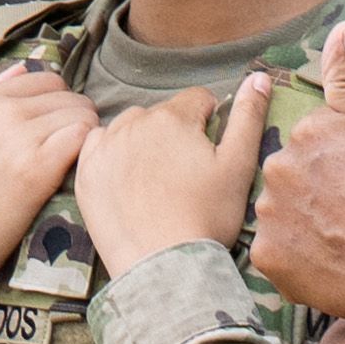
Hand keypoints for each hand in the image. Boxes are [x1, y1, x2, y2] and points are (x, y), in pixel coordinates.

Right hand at [0, 61, 101, 343]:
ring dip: (86, 137)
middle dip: (76, 118)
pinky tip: (79, 172)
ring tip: (75, 164)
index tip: (57, 132)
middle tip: (71, 151)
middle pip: (67, 96)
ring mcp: (18, 138)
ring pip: (80, 114)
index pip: (45, 80)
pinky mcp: (36, 169)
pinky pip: (83, 138)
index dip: (58, 105)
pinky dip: (89, 152)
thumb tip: (22, 71)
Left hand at [71, 73, 273, 269]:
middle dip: (176, 134)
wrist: (161, 267)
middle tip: (184, 176)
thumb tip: (258, 76)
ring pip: (129, 127)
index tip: (210, 155)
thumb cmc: (206, 218)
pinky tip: (127, 181)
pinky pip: (97, 146)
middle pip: (162, 114)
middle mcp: (135, 122)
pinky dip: (112, 155)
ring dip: (143, 142)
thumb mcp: (238, 167)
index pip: (198, 99)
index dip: (210, 123)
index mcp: (174, 117)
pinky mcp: (86, 172)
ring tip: (156, 180)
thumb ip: (248, 117)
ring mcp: (106, 147)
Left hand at [247, 25, 344, 325]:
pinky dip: (295, 260)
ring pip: (279, 215)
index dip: (335, 170)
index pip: (309, 147)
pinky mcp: (267, 257)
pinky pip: (274, 254)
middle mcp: (279, 166)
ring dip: (302, 226)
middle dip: (313, 194)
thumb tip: (343, 28)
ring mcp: (270, 213)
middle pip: (288, 178)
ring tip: (342, 241)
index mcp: (307, 131)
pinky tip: (327, 262)